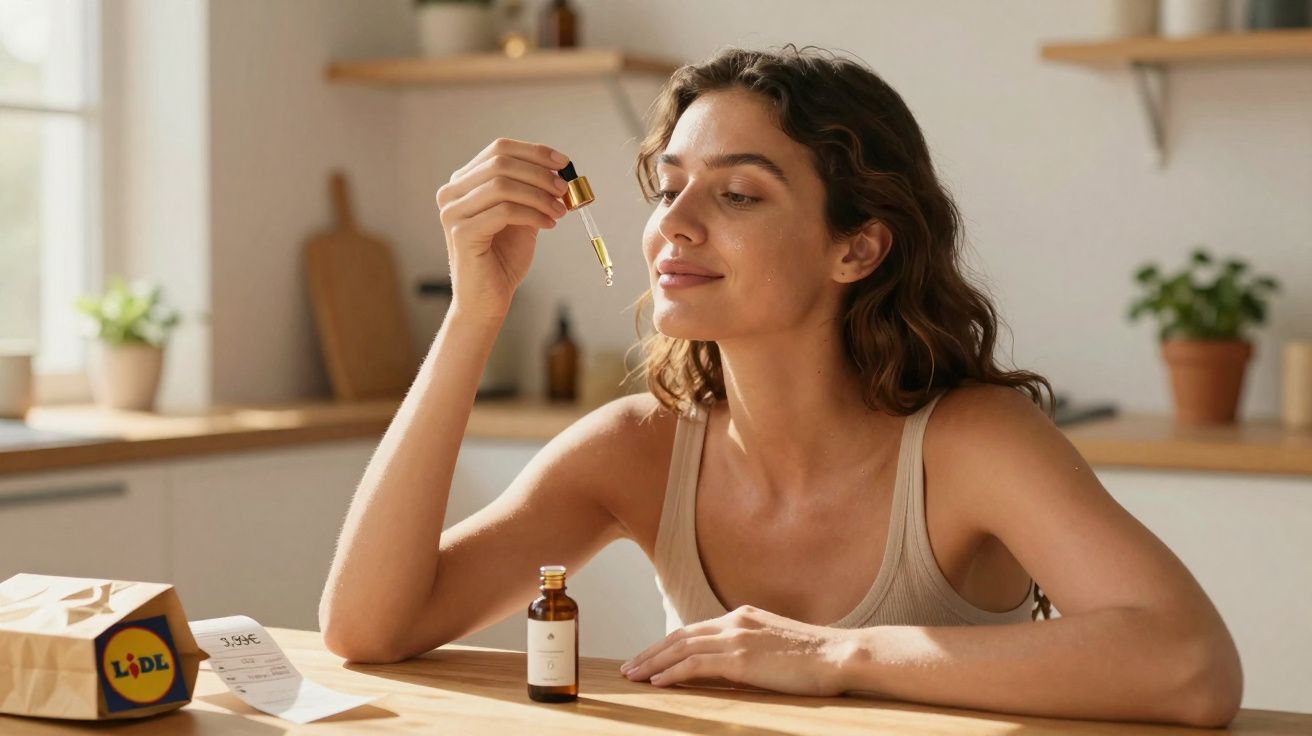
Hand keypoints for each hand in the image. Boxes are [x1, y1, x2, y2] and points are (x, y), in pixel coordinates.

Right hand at [435, 137, 571, 322]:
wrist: (487, 300)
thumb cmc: (503, 259)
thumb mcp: (522, 217)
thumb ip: (533, 192)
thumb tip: (561, 171)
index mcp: (464, 182)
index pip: (499, 149)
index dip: (535, 152)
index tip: (564, 163)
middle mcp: (452, 192)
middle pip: (501, 162)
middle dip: (540, 173)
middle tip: (564, 189)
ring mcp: (453, 212)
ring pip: (503, 185)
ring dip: (539, 195)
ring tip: (560, 211)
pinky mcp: (462, 232)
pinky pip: (504, 211)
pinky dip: (533, 214)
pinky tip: (549, 224)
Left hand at [619, 605, 857, 695]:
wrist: (839, 655)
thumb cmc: (815, 658)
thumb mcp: (774, 647)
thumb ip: (748, 650)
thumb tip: (726, 669)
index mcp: (742, 617)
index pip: (693, 630)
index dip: (666, 644)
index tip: (648, 658)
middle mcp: (734, 622)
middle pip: (680, 636)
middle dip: (651, 653)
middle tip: (629, 668)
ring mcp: (737, 638)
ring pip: (681, 648)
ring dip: (653, 663)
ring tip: (634, 676)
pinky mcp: (742, 658)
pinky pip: (696, 664)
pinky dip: (672, 672)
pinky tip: (658, 683)